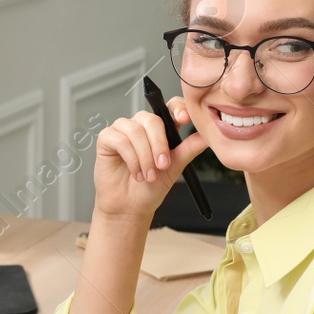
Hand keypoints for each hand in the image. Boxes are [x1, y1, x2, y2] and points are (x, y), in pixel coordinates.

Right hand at [92, 97, 206, 220]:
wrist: (131, 206)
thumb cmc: (151, 187)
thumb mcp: (176, 167)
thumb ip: (189, 149)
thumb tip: (207, 136)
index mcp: (161, 128)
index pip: (170, 106)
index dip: (177, 108)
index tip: (184, 119)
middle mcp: (142, 125)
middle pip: (152, 120)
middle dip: (159, 145)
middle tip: (163, 166)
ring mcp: (123, 130)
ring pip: (135, 131)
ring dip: (144, 157)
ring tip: (148, 176)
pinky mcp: (107, 138)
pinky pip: (120, 140)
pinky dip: (131, 159)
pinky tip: (136, 173)